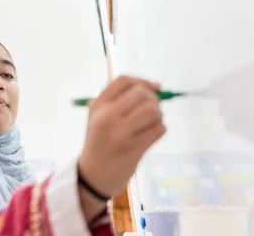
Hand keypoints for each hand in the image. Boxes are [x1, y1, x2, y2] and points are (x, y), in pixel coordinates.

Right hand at [78, 75, 165, 198]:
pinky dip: (160, 129)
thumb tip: (156, 86)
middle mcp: (106, 116)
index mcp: (98, 105)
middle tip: (153, 111)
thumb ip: (119, 100)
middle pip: (141, 93)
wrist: (93, 173)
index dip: (143, 81)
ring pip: (152, 110)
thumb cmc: (100, 141)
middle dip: (154, 100)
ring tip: (153, 123)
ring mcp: (119, 132)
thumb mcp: (98, 116)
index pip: (124, 80)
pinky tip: (151, 135)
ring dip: (159, 115)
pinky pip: (158, 129)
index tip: (154, 88)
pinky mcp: (133, 148)